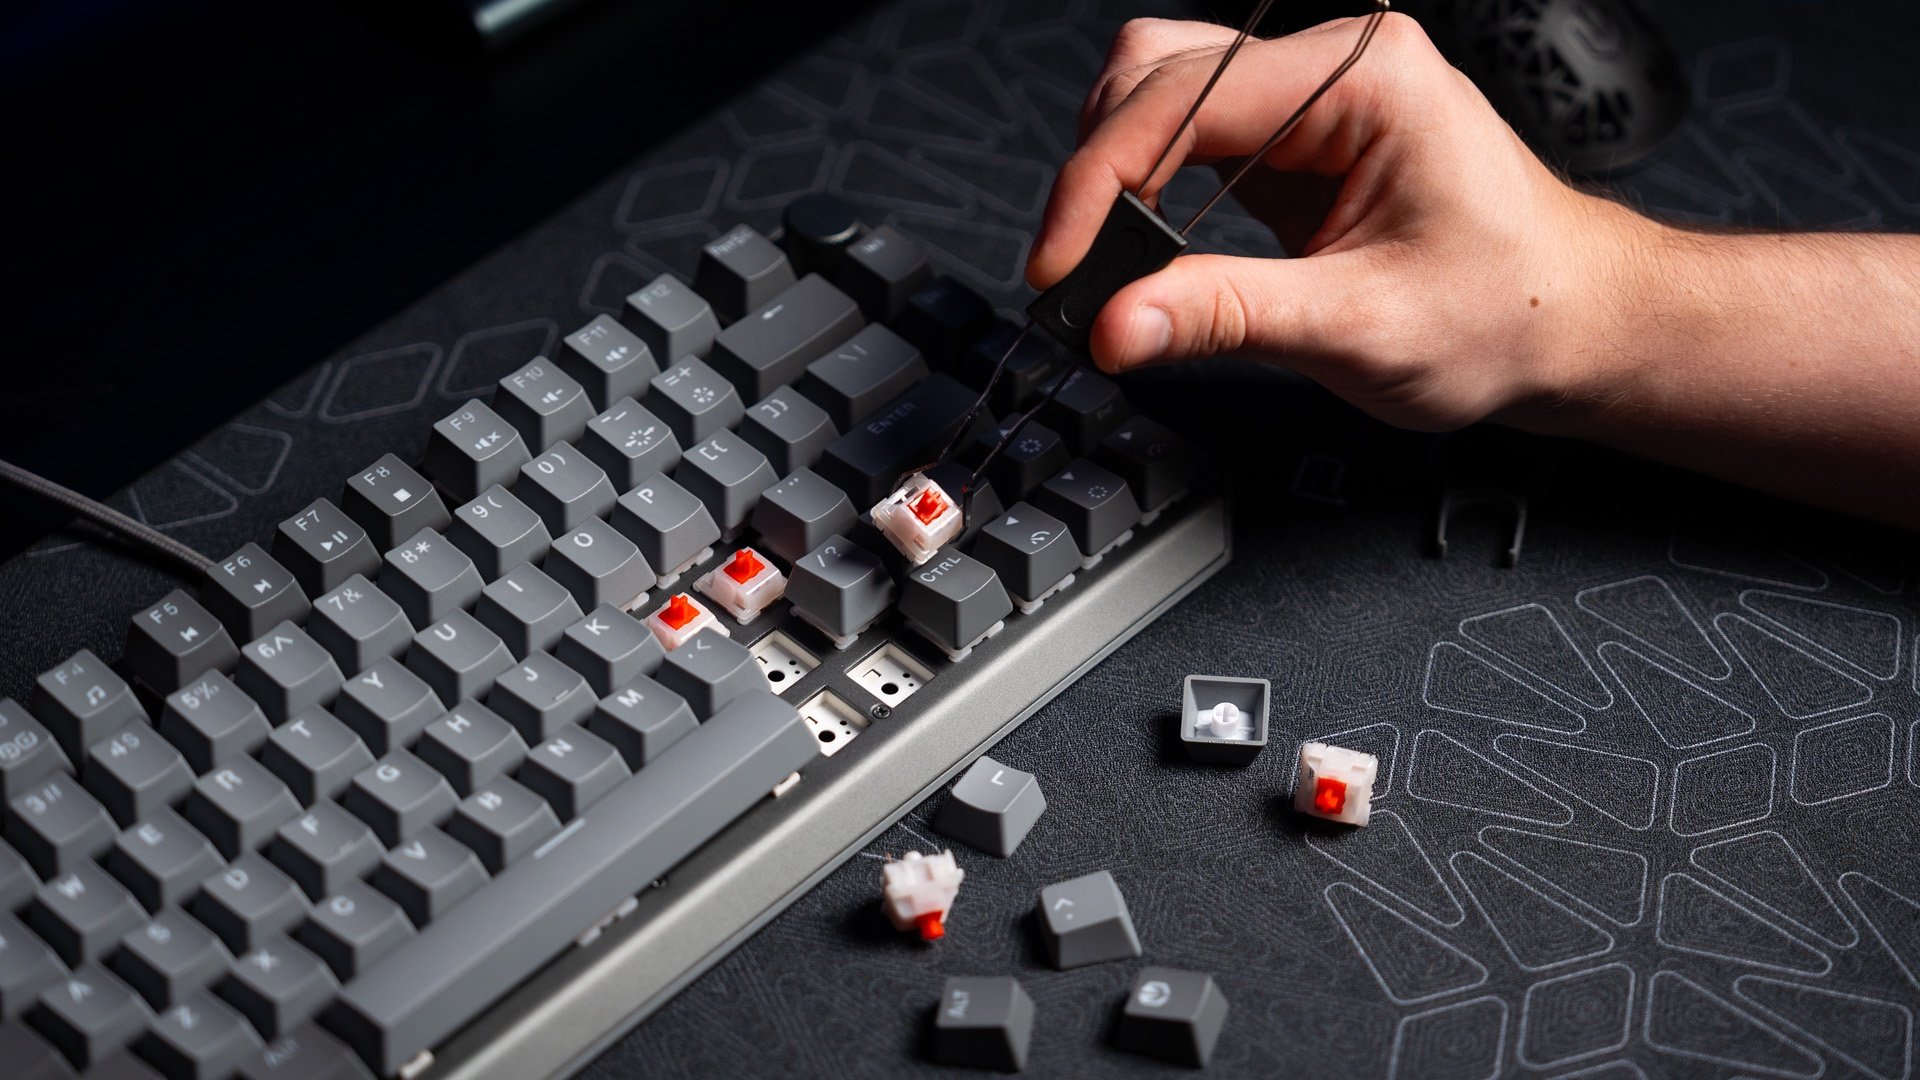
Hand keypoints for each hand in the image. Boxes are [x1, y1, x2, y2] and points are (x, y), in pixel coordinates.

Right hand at [1027, 13, 1642, 431]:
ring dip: (1116, 173)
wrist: (1571, 324)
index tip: (1058, 263)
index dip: (1098, 182)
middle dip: (1097, 174)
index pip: (1183, 100)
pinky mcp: (1296, 139)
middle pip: (1154, 74)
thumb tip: (1116, 322)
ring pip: (1160, 93)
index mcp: (1364, 79)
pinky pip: (1190, 137)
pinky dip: (1147, 188)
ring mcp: (1313, 97)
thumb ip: (1227, 317)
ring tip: (1102, 264)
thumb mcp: (1359, 329)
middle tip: (1072, 273)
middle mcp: (1335, 66)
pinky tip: (1142, 248)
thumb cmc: (1507, 313)